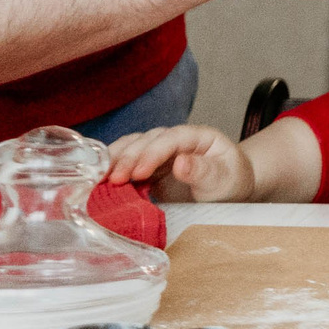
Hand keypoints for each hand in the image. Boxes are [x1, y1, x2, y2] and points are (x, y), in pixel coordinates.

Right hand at [103, 124, 253, 203]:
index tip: (139, 172)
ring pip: (131, 148)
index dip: (153, 153)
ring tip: (98, 179)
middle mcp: (173, 140)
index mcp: (196, 136)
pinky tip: (99, 183)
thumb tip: (180, 162)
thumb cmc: (229, 182)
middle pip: (146, 140)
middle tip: (114, 180)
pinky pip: (127, 164)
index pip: (171, 138)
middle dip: (128, 158)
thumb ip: (204, 171)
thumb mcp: (223, 179)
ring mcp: (158, 153)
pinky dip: (112, 171)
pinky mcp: (147, 169)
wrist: (228, 192)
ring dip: (114, 161)